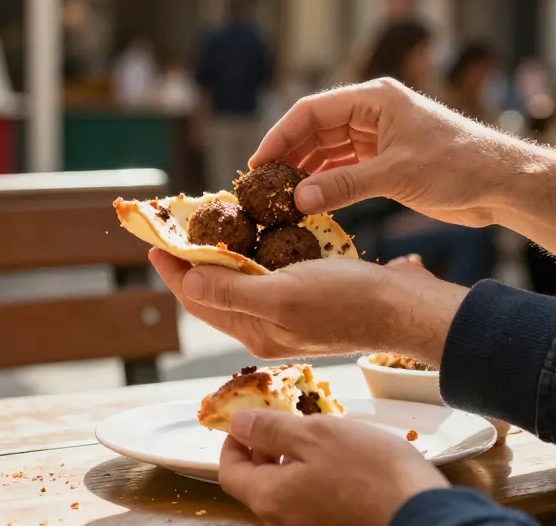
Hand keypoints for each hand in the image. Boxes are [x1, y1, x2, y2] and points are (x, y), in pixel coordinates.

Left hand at [149, 249, 466, 364]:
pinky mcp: (308, 295)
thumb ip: (232, 292)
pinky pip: (268, 273)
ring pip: (240, 281)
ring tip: (208, 225)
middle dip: (193, 261)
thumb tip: (186, 282)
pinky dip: (254, 252)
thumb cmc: (347, 301)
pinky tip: (255, 231)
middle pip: (215, 291)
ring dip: (222, 254)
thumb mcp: (282, 296)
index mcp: (255, 330)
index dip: (174, 272)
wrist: (402, 307)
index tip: (154, 243)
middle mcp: (266, 324)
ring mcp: (287, 311)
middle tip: (177, 228)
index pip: (199, 300)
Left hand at [220, 410, 447, 525]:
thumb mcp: (315, 435)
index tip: (246, 420)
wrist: (420, 510)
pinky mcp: (332, 525)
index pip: (229, 471)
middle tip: (282, 420)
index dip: (232, 442)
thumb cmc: (369, 472)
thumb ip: (271, 430)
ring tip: (314, 434)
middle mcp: (283, 519)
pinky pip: (309, 500)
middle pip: (256, 483)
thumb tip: (238, 424)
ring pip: (284, 490)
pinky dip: (310, 476)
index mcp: (271, 497)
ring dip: (289, 461)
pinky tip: (336, 458)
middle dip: (263, 449)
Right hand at [251, 78, 555, 282]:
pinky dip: (327, 187)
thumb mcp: (395, 175)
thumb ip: (344, 187)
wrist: (503, 185)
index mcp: (374, 99)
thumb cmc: (458, 166)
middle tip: (263, 188)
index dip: (280, 135)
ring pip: (328, 153)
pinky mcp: (388, 164)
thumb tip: (297, 199)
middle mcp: (373, 114)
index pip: (312, 111)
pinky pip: (345, 172)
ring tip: (280, 200)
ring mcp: (380, 139)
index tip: (257, 164)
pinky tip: (309, 205)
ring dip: (306, 174)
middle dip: (289, 157)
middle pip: (316, 131)